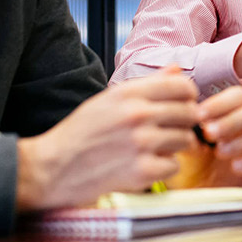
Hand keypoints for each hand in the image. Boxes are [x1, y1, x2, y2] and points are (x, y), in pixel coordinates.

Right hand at [15, 70, 198, 210]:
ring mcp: (141, 143)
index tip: (182, 105)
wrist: (52, 168)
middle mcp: (137, 114)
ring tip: (154, 149)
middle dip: (183, 123)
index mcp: (128, 93)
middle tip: (169, 131)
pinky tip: (146, 165)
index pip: (182, 86)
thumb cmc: (79, 134)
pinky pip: (173, 166)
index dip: (188, 97)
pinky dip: (163, 168)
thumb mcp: (108, 100)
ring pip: (186, 140)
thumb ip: (147, 84)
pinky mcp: (142, 172)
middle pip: (189, 113)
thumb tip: (177, 69)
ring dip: (174, 147)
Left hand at [170, 86, 241, 187]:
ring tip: (220, 152)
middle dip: (235, 120)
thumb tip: (185, 104)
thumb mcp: (182, 142)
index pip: (238, 96)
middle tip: (210, 133)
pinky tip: (236, 167)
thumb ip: (184, 124)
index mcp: (233, 112)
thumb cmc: (189, 162)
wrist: (193, 193)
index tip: (199, 115)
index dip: (222, 103)